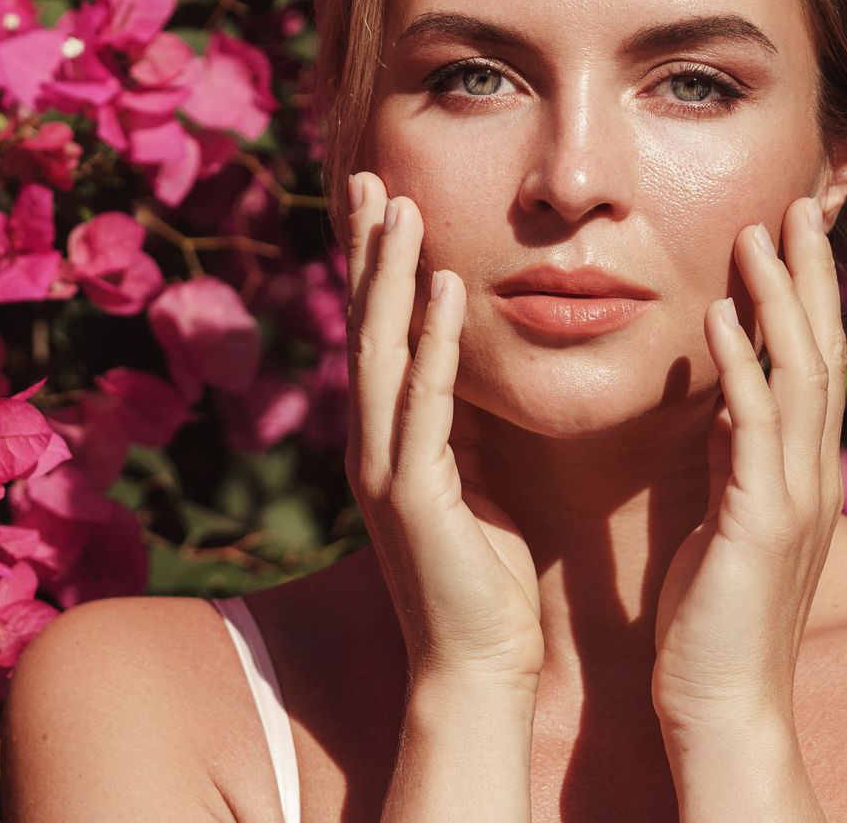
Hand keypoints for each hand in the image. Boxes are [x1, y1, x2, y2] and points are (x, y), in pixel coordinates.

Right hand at [343, 171, 544, 693]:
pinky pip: (427, 402)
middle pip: (365, 325)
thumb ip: (457, 425)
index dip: (376, 265)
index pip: (377, 333)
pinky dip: (435, 341)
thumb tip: (464, 366)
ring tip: (403, 207)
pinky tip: (447, 288)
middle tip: (371, 177)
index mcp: (385, 440)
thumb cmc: (481, 581)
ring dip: (392, 275)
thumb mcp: (469, 483)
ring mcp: (385, 468)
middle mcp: (371, 444)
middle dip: (368, 250)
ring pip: (382, 350)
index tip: (383, 199)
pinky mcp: (414, 495)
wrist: (475, 669)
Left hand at [650, 195, 846, 735]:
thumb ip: (735, 459)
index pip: (812, 363)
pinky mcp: (760, 523)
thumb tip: (729, 402)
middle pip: (821, 352)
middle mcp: (809, 475)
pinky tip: (721, 318)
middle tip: (797, 202)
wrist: (724, 707)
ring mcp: (792, 497)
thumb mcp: (726, 520)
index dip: (806, 295)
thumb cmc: (715, 621)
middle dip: (810, 275)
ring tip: (760, 233)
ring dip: (780, 300)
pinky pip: (752, 429)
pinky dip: (740, 369)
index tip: (790, 231)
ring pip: (799, 377)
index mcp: (799, 473)